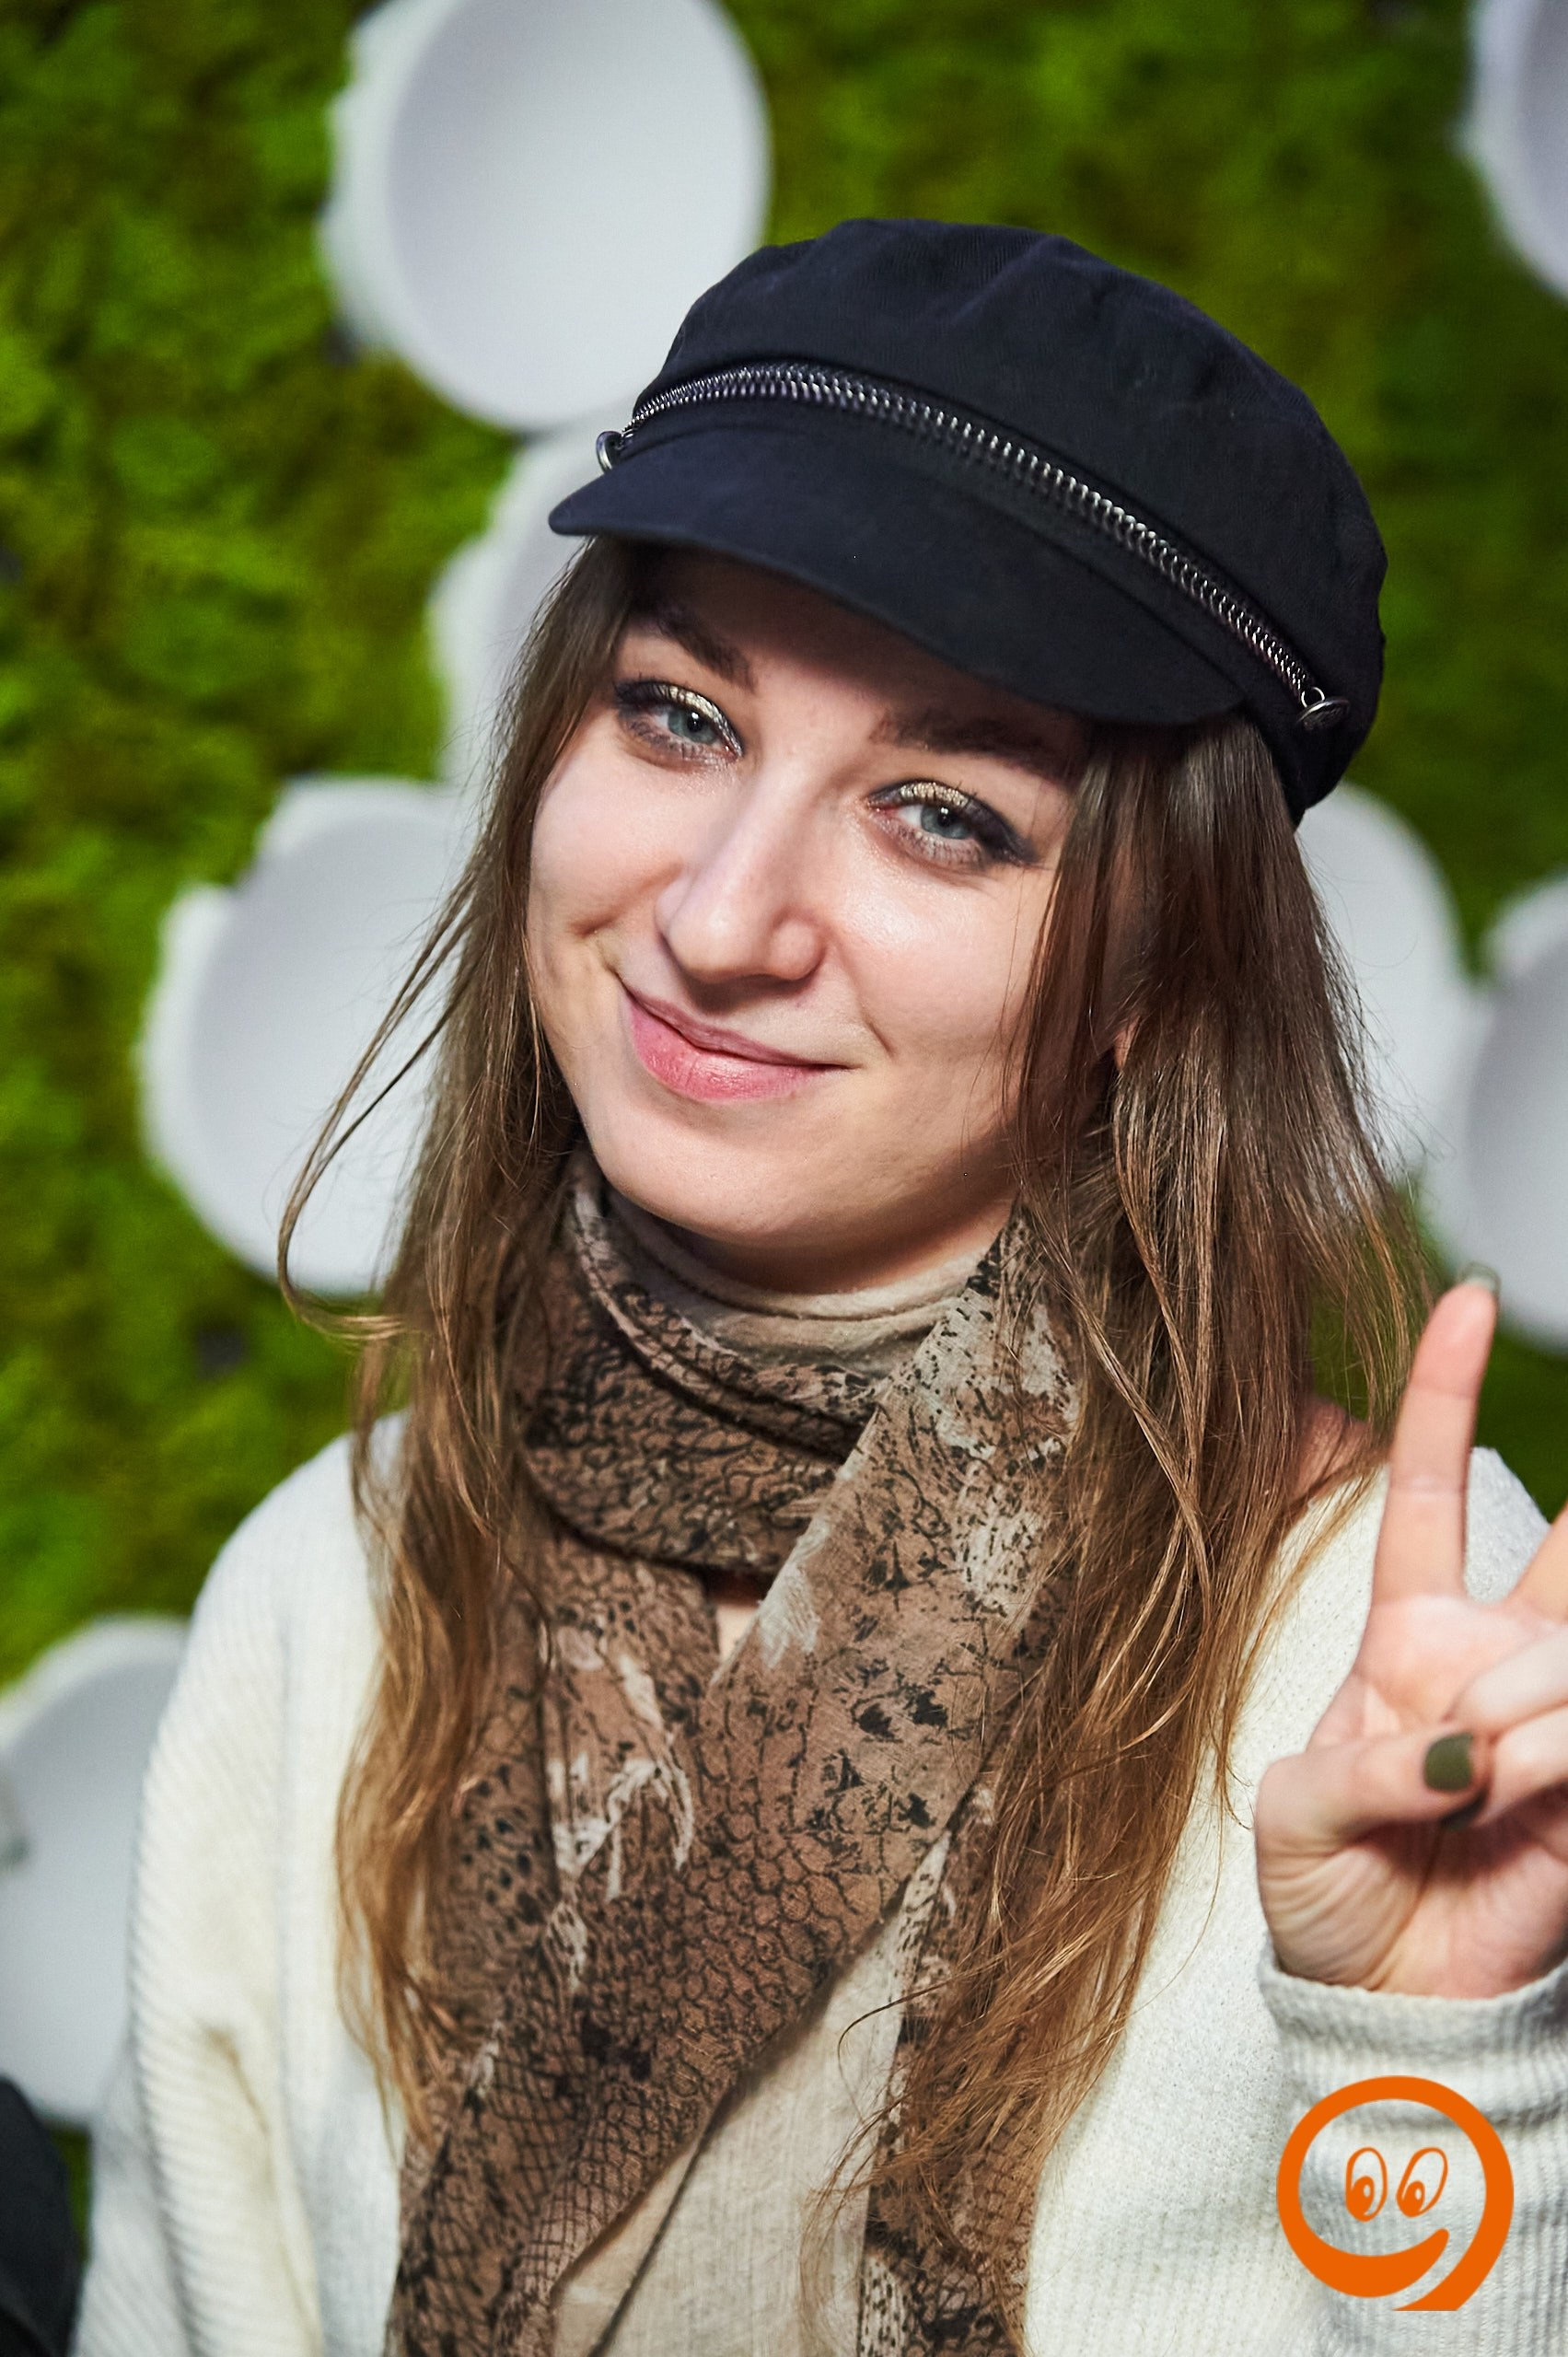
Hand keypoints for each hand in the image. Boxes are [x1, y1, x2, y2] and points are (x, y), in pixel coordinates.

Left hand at [1255, 1280, 1567, 1996]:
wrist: (1380, 2004)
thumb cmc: (1323, 1897)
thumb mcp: (1294, 1817)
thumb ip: (1366, 1767)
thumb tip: (1458, 1746)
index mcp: (1404, 1635)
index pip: (1427, 1485)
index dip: (1443, 1392)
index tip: (1464, 1297)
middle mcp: (1488, 1657)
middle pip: (1560, 1552)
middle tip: (1488, 1687)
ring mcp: (1549, 1716)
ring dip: (1526, 1701)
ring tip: (1478, 1775)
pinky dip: (1551, 1750)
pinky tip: (1510, 1791)